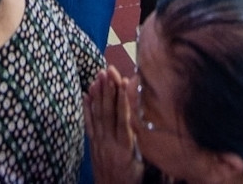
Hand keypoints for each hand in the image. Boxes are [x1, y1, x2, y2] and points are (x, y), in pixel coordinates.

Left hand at [83, 68, 143, 183]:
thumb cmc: (133, 183)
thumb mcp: (145, 168)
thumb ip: (148, 148)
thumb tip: (156, 128)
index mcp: (125, 149)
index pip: (124, 119)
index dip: (124, 99)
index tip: (124, 81)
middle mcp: (109, 144)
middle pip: (108, 112)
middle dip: (108, 90)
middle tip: (107, 70)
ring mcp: (99, 144)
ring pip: (97, 116)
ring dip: (98, 95)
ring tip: (97, 76)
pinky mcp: (93, 146)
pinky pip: (89, 125)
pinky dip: (87, 109)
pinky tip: (86, 95)